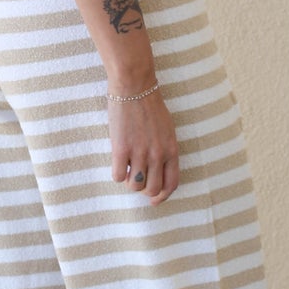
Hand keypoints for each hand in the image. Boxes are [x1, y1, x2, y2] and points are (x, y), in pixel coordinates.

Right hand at [107, 84, 179, 204]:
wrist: (134, 87)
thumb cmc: (150, 105)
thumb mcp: (167, 130)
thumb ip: (164, 150)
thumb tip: (157, 170)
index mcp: (171, 150)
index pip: (171, 184)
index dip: (163, 197)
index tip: (154, 200)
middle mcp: (158, 155)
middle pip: (153, 189)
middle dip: (144, 190)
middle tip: (137, 180)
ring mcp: (140, 153)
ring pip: (135, 186)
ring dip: (130, 182)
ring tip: (127, 168)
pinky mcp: (121, 149)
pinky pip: (118, 176)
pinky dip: (117, 174)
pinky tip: (118, 162)